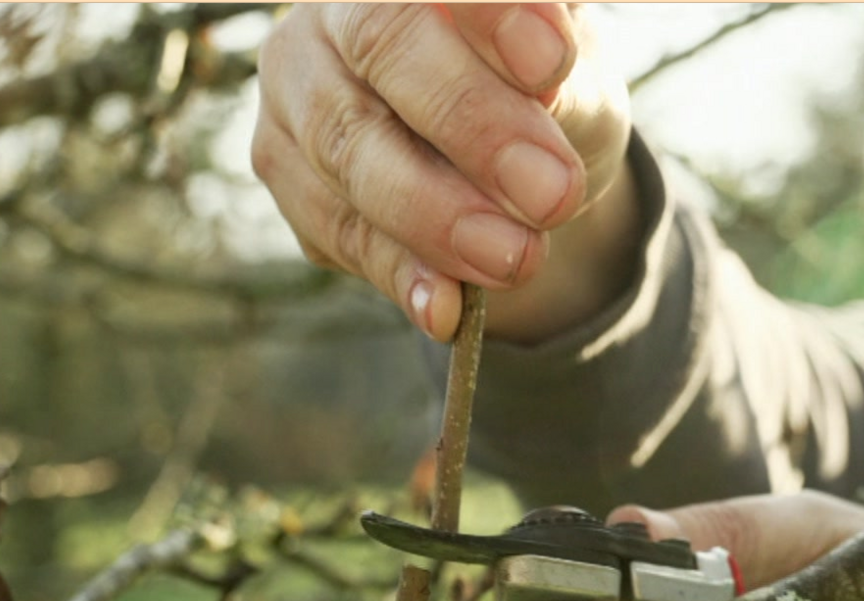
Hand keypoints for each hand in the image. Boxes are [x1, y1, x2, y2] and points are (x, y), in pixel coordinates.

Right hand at [253, 4, 635, 343]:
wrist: (503, 159)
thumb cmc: (543, 93)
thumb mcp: (578, 79)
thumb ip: (563, 85)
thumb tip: (543, 100)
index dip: (489, 13)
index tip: (553, 65)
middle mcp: (332, 11)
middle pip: (382, 49)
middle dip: (472, 123)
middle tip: (551, 193)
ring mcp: (294, 91)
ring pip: (347, 149)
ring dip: (435, 215)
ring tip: (516, 259)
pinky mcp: (285, 172)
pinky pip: (333, 227)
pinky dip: (396, 271)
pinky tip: (444, 308)